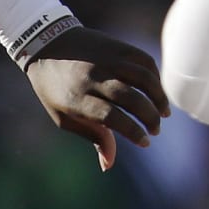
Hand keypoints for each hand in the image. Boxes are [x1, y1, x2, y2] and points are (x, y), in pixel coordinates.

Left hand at [24, 27, 169, 170]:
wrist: (45, 43)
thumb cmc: (54, 87)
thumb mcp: (63, 116)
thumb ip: (91, 136)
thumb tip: (108, 165)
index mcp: (75, 98)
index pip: (111, 117)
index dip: (132, 131)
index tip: (145, 142)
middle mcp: (92, 77)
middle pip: (131, 98)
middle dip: (150, 117)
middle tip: (156, 129)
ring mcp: (105, 59)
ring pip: (143, 78)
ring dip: (159, 98)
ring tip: (163, 113)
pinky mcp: (116, 46)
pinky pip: (144, 61)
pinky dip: (155, 78)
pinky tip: (156, 92)